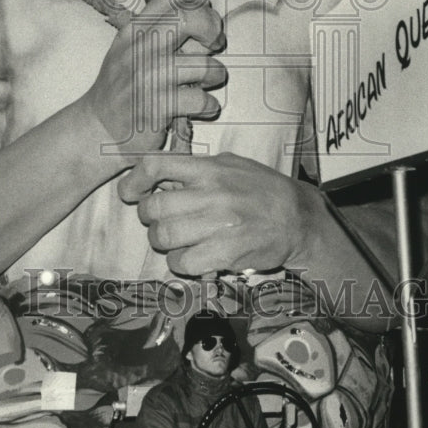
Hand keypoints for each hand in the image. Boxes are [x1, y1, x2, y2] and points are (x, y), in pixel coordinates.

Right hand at [80, 0, 226, 153]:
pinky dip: (209, 106)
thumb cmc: (123, 89)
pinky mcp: (155, 108)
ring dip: (215, 74)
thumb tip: (206, 18)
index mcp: (134, 30)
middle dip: (212, 29)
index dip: (199, 4)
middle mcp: (139, 49)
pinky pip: (201, 99)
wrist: (96, 129)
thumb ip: (163, 33)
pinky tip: (201, 108)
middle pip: (189, 18)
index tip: (204, 23)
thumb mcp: (131, 50)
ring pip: (204, 64)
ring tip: (205, 84)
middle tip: (213, 46)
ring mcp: (146, 78)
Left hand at [118, 152, 316, 275]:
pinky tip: (190, 258)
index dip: (134, 180)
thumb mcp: (231, 165)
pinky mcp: (225, 252)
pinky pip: (182, 262)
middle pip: (154, 207)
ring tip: (175, 242)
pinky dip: (180, 263)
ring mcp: (218, 224)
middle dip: (149, 218)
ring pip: (164, 236)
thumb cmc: (261, 189)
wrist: (298, 218)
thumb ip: (197, 169)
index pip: (156, 166)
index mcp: (209, 168)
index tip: (130, 192)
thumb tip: (161, 177)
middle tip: (159, 222)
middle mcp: (211, 193)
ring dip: (163, 242)